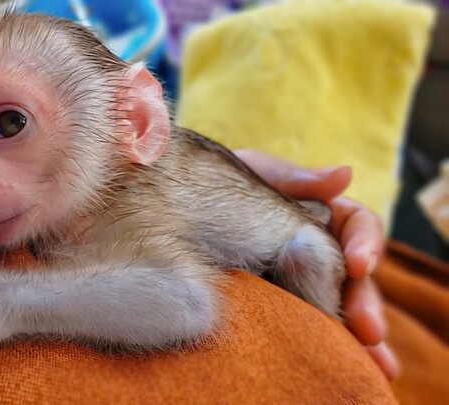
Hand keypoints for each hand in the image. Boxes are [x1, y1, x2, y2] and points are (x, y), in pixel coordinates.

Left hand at [234, 149, 398, 379]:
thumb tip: (345, 175)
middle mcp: (321, 248)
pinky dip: (329, 343)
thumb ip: (294, 178)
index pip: (357, 228)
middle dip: (365, 303)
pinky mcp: (284, 304)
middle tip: (367, 330)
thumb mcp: (254, 173)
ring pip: (339, 307)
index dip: (365, 244)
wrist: (182, 203)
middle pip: (357, 278)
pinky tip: (344, 363)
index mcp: (324, 213)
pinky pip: (308, 324)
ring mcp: (303, 280)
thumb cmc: (221, 181)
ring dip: (357, 334)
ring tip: (371, 361)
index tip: (357, 264)